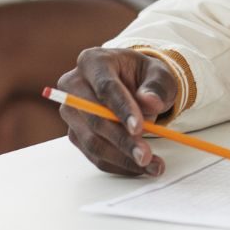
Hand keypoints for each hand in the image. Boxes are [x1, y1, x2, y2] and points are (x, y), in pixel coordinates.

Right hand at [57, 47, 177, 176]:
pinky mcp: (75, 134)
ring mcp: (71, 112)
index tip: (139, 127)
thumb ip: (156, 86)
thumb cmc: (143, 76)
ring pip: (92, 142)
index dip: (121, 108)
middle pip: (94, 118)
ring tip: (151, 165)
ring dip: (122, 158)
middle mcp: (74, 85)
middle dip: (122, 140)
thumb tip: (150, 102)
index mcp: (93, 61)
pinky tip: (140, 168)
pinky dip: (118, 164)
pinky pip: (95, 155)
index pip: (104, 86)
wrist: (133, 85)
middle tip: (146, 155)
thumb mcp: (158, 73)